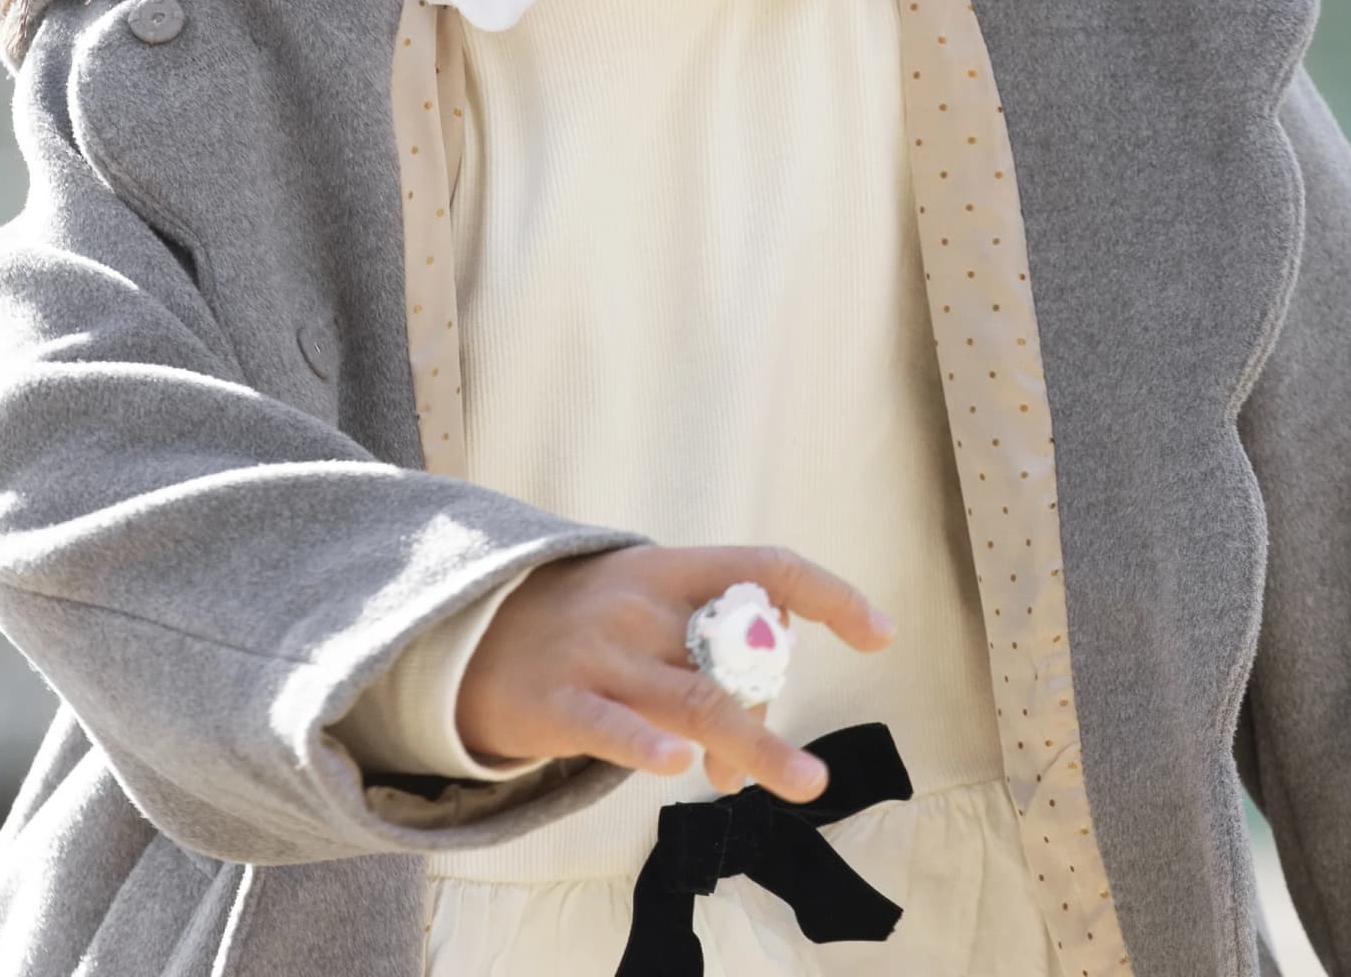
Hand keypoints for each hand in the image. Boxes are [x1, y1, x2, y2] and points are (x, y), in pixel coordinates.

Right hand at [454, 543, 892, 799]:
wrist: (470, 635)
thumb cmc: (587, 629)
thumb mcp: (647, 615)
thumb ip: (704, 663)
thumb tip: (746, 758)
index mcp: (671, 570)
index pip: (767, 568)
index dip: (830, 597)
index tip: (881, 635)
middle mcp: (640, 606)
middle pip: (736, 654)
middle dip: (772, 709)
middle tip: (792, 768)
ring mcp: (597, 654)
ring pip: (693, 699)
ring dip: (756, 741)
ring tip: (805, 782)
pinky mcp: (557, 705)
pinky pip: (611, 729)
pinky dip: (646, 747)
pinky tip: (680, 767)